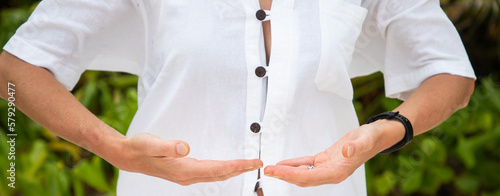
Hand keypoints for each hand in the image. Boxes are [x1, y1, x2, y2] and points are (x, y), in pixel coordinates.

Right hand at [111, 133, 262, 185]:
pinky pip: (209, 174)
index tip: (254, 162)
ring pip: (216, 176)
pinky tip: (227, 168)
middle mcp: (188, 176)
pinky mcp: (184, 172)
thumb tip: (186, 147)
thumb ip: (169, 146)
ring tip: (249, 166)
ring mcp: (186, 176)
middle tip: (259, 164)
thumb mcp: (152, 144)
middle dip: (241, 170)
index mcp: (184, 170)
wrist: (129, 156)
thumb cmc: (141, 148)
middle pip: (221, 174)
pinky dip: (223, 171)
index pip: (217, 169)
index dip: (237, 166)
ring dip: (233, 171)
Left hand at [264, 123, 392, 186]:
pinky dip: (294, 165)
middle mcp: (331, 174)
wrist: (375, 136)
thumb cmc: (370, 138)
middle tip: (266, 171)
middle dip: (284, 175)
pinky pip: (306, 165)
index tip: (277, 171)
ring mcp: (327, 169)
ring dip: (286, 172)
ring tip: (270, 169)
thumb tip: (347, 152)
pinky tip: (283, 164)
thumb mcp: (365, 138)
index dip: (292, 175)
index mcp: (338, 172)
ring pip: (302, 174)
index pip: (310, 177)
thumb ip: (356, 146)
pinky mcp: (324, 161)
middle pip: (303, 179)